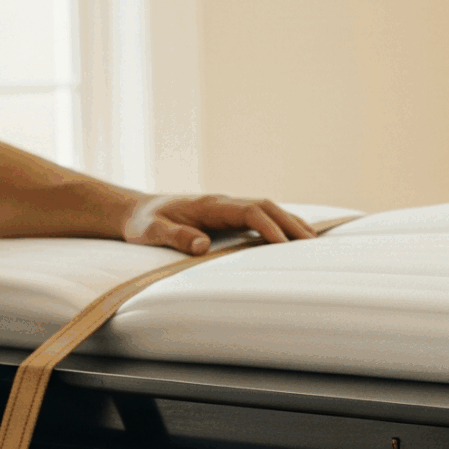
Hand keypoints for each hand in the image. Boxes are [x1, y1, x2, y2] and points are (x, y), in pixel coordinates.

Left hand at [123, 192, 318, 252]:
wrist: (136, 211)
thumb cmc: (144, 223)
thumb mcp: (152, 232)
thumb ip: (176, 237)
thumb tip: (203, 245)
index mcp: (209, 205)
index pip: (249, 211)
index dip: (268, 226)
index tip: (283, 244)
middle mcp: (222, 203)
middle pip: (265, 206)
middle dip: (290, 223)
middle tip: (312, 243)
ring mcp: (226, 208)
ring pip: (266, 209)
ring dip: (289, 222)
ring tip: (312, 240)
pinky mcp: (226, 216)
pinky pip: (259, 217)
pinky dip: (278, 224)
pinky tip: (291, 236)